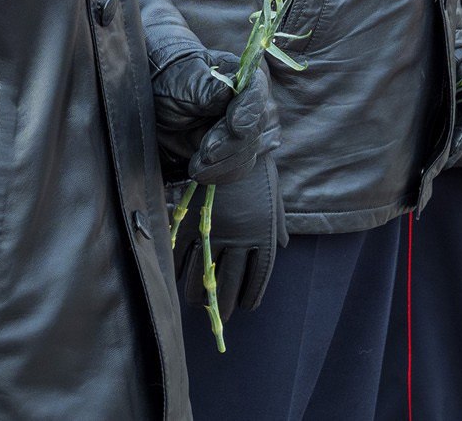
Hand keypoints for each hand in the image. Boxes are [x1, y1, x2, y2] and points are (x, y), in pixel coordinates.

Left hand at [151, 50, 278, 185]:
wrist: (152, 105)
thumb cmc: (167, 83)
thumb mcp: (180, 82)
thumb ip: (204, 87)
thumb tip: (227, 91)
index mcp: (236, 74)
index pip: (256, 88)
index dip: (250, 108)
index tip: (234, 126)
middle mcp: (243, 101)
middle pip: (255, 125)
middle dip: (230, 142)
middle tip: (205, 151)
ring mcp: (238, 128)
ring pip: (248, 150)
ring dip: (224, 163)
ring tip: (196, 166)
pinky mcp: (230, 150)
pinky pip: (237, 167)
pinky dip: (221, 173)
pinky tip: (201, 172)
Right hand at [176, 157, 283, 319]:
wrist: (233, 146)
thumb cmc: (257, 171)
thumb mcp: (275, 198)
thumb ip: (277, 226)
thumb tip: (283, 245)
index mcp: (262, 235)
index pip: (258, 277)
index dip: (251, 295)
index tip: (247, 307)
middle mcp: (239, 239)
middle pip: (229, 283)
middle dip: (224, 304)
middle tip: (220, 316)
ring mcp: (214, 232)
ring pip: (203, 275)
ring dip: (199, 294)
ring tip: (198, 302)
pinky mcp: (194, 222)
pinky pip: (184, 254)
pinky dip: (180, 269)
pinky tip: (178, 278)